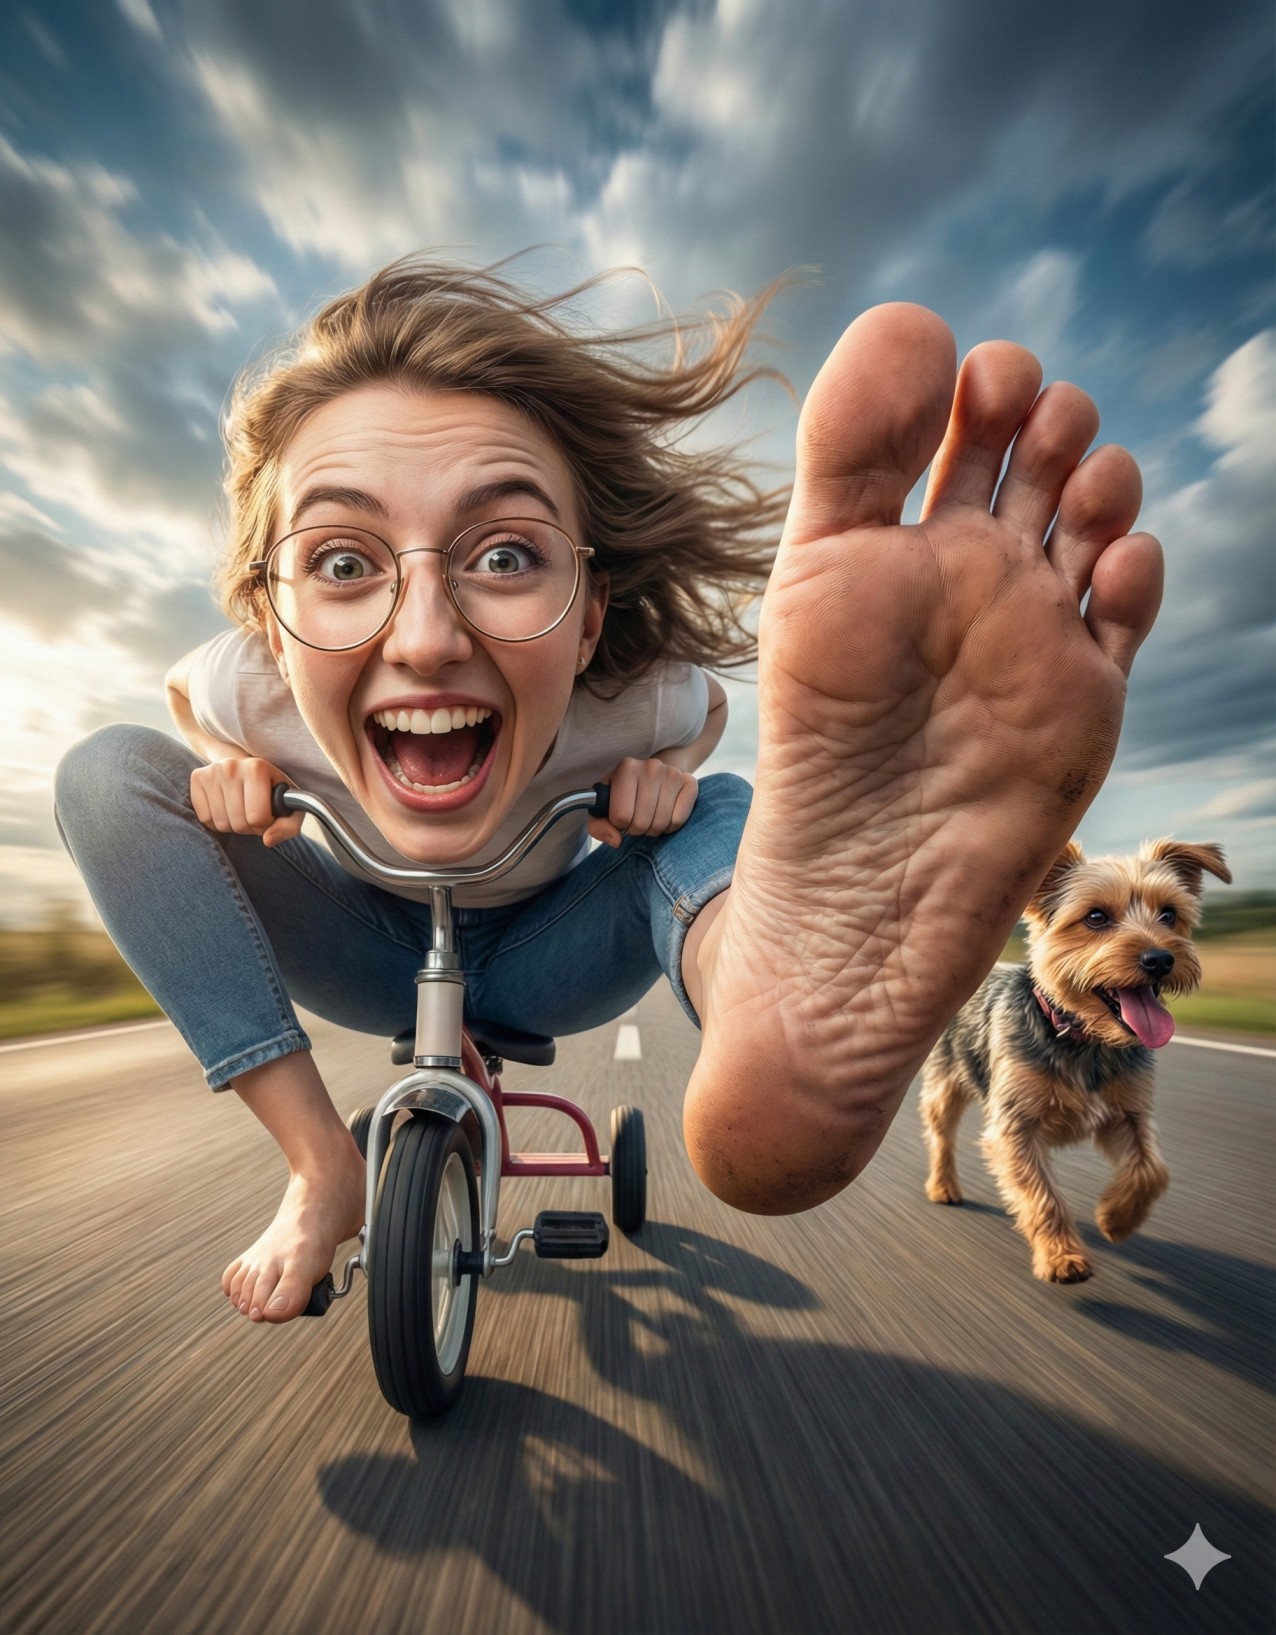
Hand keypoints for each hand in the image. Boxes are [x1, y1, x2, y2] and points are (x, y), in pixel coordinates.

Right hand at [189, 757, 303, 847]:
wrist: (248, 767)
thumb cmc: (272, 790)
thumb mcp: (290, 806)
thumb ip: (288, 827)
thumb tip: (267, 840)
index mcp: (257, 769)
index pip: (258, 817)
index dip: (265, 826)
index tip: (268, 817)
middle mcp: (232, 766)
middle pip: (239, 823)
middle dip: (249, 827)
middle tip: (253, 815)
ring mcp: (212, 771)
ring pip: (221, 823)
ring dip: (233, 826)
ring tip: (241, 811)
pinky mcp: (197, 777)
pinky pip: (204, 818)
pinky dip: (216, 822)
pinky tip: (226, 809)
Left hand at [588, 757, 698, 848]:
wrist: (654, 773)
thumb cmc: (625, 793)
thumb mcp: (603, 805)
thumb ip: (598, 826)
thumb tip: (616, 840)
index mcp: (626, 768)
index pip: (620, 816)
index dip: (619, 825)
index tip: (621, 817)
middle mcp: (651, 767)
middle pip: (641, 823)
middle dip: (637, 829)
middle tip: (637, 820)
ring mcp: (673, 774)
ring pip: (660, 823)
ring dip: (653, 830)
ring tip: (649, 818)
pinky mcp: (690, 783)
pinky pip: (678, 821)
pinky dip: (670, 827)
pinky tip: (664, 815)